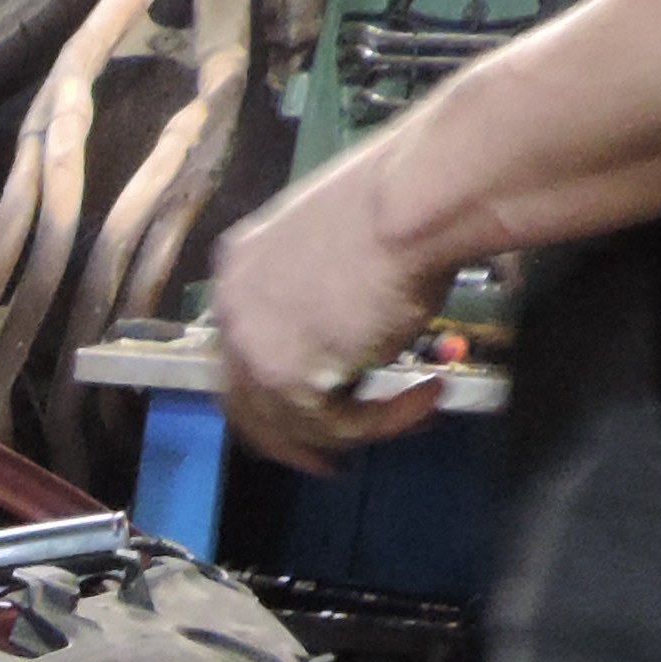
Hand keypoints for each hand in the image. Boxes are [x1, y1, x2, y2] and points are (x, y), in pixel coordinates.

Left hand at [210, 153, 450, 474]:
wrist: (417, 201)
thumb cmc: (400, 204)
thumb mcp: (341, 247)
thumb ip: (323, 295)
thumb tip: (346, 339)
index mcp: (240, 268)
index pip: (242, 350)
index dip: (274, 390)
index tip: (312, 407)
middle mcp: (233, 310)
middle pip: (250, 403)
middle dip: (294, 439)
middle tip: (331, 460)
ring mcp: (254, 348)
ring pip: (298, 423)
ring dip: (362, 426)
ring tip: (418, 407)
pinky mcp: (290, 381)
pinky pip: (340, 426)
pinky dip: (388, 422)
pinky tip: (428, 398)